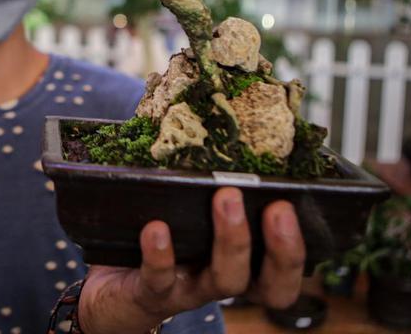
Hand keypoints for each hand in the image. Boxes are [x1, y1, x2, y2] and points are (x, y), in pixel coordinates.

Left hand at [78, 187, 304, 333]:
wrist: (110, 288)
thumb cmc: (161, 238)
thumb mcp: (187, 209)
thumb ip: (203, 180)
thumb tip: (208, 117)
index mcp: (242, 260)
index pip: (287, 265)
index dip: (299, 242)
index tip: (294, 201)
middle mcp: (224, 279)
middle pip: (273, 284)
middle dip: (282, 248)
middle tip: (278, 207)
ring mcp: (191, 289)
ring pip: (226, 280)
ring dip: (232, 240)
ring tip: (225, 198)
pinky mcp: (152, 294)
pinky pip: (161, 279)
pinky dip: (161, 254)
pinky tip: (157, 229)